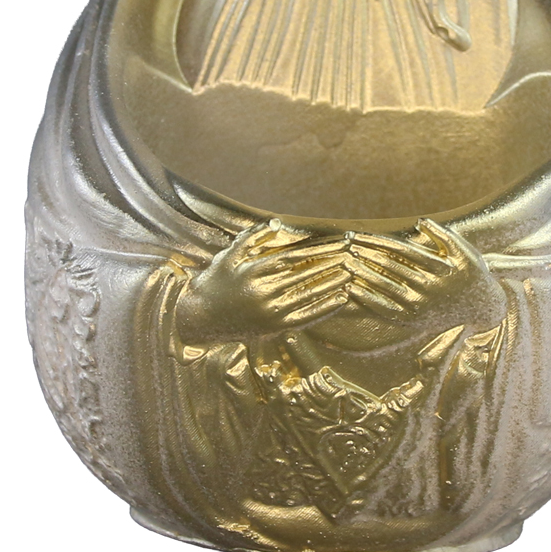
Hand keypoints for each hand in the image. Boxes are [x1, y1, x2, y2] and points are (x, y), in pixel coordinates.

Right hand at [176, 220, 352, 343]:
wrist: (198, 319)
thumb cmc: (213, 283)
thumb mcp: (229, 256)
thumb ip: (252, 239)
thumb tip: (277, 224)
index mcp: (255, 270)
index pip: (296, 255)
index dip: (320, 247)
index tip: (338, 240)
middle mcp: (265, 291)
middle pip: (307, 272)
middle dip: (332, 260)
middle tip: (352, 251)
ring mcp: (271, 311)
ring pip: (310, 293)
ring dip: (333, 282)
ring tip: (351, 271)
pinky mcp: (275, 327)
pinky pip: (306, 317)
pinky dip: (326, 308)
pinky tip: (341, 298)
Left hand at [343, 219, 502, 325]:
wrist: (483, 309)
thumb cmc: (472, 273)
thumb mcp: (464, 251)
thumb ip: (443, 235)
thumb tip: (420, 221)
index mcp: (439, 267)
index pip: (400, 250)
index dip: (377, 241)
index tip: (357, 235)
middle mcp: (428, 287)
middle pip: (390, 266)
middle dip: (365, 253)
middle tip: (345, 244)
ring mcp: (420, 306)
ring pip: (385, 286)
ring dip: (363, 273)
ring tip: (346, 262)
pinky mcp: (413, 321)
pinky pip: (385, 309)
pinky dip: (367, 299)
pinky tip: (351, 289)